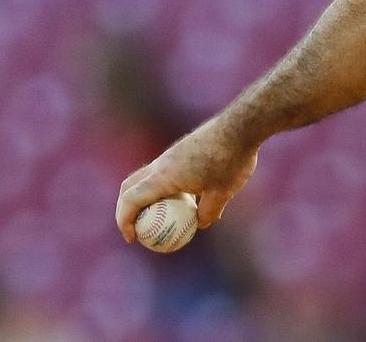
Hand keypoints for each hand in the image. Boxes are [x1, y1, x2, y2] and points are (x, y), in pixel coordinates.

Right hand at [115, 119, 258, 242]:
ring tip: (158, 217)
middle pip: (129, 186)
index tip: (132, 239)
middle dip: (125, 209)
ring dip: (143, 196)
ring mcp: (170, 155)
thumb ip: (208, 212)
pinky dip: (161, 187)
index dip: (124, 221)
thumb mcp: (223, 193)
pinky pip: (162, 172)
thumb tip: (199, 224)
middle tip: (135, 229)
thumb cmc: (231, 160)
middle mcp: (162, 163)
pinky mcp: (181, 149)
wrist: (241, 125)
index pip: (131, 199)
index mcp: (164, 176)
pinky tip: (183, 198)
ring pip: (145, 177)